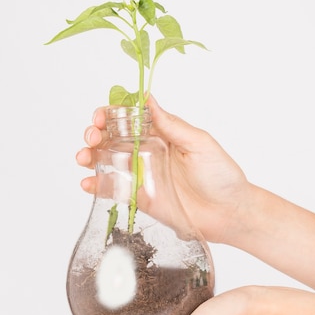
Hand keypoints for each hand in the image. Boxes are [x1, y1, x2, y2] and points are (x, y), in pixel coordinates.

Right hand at [76, 95, 249, 244]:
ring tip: (84, 157)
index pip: (130, 117)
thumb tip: (148, 99)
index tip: (102, 115)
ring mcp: (142, 176)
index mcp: (162, 134)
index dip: (112, 113)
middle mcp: (148, 152)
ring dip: (90, 156)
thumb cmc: (222, 176)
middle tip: (92, 136)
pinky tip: (88, 182)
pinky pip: (113, 190)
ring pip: (107, 161)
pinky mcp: (140, 198)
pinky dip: (97, 185)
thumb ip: (172, 125)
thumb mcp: (200, 143)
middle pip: (112, 138)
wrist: (229, 214)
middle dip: (95, 133)